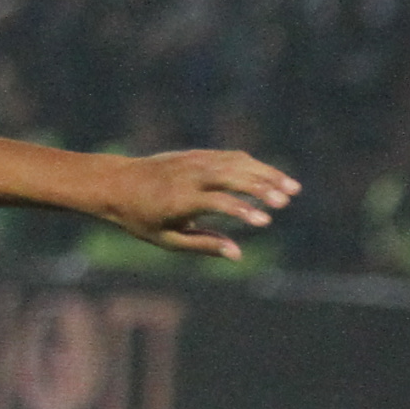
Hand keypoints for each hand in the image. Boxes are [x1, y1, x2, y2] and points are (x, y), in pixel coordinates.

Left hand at [98, 148, 300, 259]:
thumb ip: (203, 245)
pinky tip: (272, 178)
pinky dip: (254, 165)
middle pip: (232, 176)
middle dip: (262, 187)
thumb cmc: (140, 218)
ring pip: (237, 162)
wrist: (116, 183)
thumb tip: (237, 254)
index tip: (265, 221)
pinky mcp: (198, 154)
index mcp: (180, 200)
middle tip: (286, 201)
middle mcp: (189, 176)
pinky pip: (231, 157)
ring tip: (293, 189)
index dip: (243, 211)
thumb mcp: (166, 239)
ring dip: (267, 173)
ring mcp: (194, 161)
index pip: (218, 202)